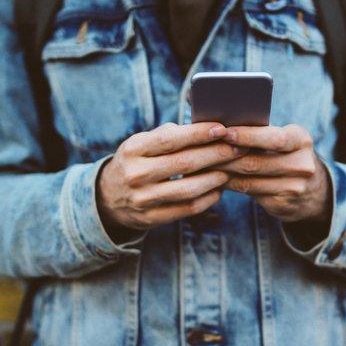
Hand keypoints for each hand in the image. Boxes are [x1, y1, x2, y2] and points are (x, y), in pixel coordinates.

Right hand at [96, 122, 243, 231]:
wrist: (107, 198)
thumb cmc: (134, 162)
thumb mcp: (139, 144)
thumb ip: (166, 135)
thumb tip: (204, 126)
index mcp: (133, 150)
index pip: (170, 139)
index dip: (198, 134)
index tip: (222, 128)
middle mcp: (136, 174)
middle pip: (184, 163)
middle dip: (215, 154)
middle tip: (237, 148)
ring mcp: (143, 199)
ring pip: (189, 189)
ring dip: (216, 178)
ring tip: (230, 168)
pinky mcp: (152, 218)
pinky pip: (188, 209)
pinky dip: (208, 198)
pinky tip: (219, 188)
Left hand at [214, 124, 331, 222]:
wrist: (314, 191)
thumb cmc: (288, 155)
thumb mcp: (286, 141)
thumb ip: (262, 135)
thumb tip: (223, 128)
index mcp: (301, 141)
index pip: (273, 138)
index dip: (247, 136)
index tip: (224, 131)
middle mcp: (301, 165)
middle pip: (256, 162)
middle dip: (226, 156)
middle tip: (202, 149)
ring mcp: (293, 188)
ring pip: (248, 180)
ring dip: (222, 172)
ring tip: (203, 164)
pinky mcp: (281, 204)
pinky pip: (248, 193)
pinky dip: (229, 184)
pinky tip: (215, 178)